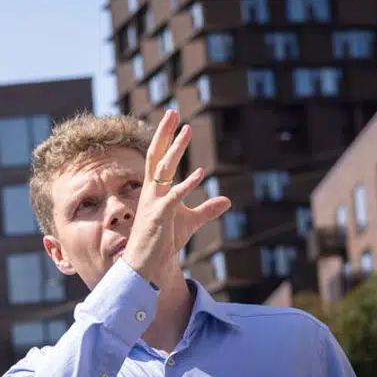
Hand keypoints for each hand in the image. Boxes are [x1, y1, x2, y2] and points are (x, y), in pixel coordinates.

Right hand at [121, 109, 231, 286]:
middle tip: (172, 112)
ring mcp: (154, 203)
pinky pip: (174, 197)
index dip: (165, 137)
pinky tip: (201, 173)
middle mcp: (151, 192)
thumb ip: (208, 209)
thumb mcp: (191, 221)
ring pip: (163, 170)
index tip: (173, 119)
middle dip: (164, 134)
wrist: (148, 264)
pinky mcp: (160, 217)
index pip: (158, 158)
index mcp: (155, 190)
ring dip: (175, 150)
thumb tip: (227, 200)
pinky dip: (187, 185)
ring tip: (186, 131)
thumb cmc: (164, 241)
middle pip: (156, 156)